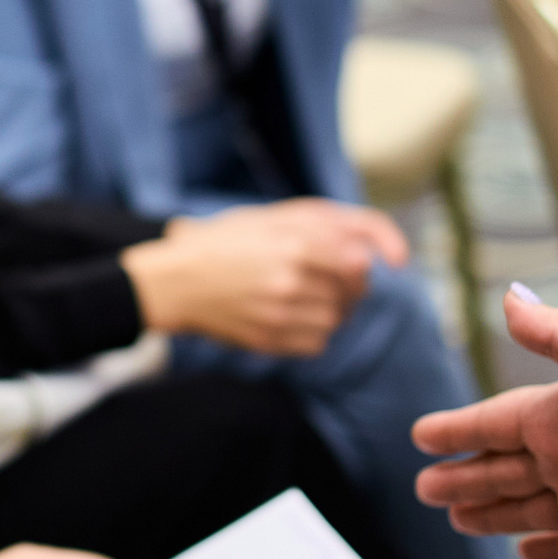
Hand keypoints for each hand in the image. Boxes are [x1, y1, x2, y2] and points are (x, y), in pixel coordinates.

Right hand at [121, 199, 406, 356]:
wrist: (174, 281)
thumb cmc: (226, 241)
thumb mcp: (273, 217)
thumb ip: (325, 225)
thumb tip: (371, 253)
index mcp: (295, 241)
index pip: (360, 261)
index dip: (371, 262)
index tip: (382, 265)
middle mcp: (291, 278)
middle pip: (354, 291)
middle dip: (351, 285)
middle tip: (330, 277)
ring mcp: (280, 313)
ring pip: (339, 318)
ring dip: (334, 308)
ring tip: (305, 295)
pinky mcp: (270, 340)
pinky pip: (319, 342)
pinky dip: (317, 332)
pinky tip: (293, 316)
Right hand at [412, 285, 557, 558]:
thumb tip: (506, 298)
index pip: (496, 421)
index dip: (458, 428)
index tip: (419, 434)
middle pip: (504, 468)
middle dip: (463, 475)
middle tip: (423, 486)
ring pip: (531, 509)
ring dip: (493, 513)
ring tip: (456, 518)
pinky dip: (552, 550)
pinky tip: (527, 552)